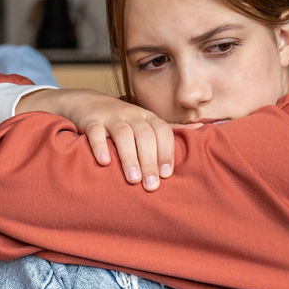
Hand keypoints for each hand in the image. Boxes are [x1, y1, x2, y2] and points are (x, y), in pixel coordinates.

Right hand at [17, 89, 197, 190]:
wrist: (87, 102)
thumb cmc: (122, 119)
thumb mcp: (146, 121)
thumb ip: (168, 129)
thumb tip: (201, 130)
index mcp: (147, 118)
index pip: (163, 132)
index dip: (166, 152)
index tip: (167, 174)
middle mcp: (132, 115)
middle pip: (145, 136)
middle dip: (150, 161)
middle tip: (151, 186)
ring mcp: (111, 117)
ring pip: (123, 134)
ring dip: (129, 157)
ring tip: (132, 179)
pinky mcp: (91, 121)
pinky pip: (95, 132)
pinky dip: (100, 146)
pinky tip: (105, 162)